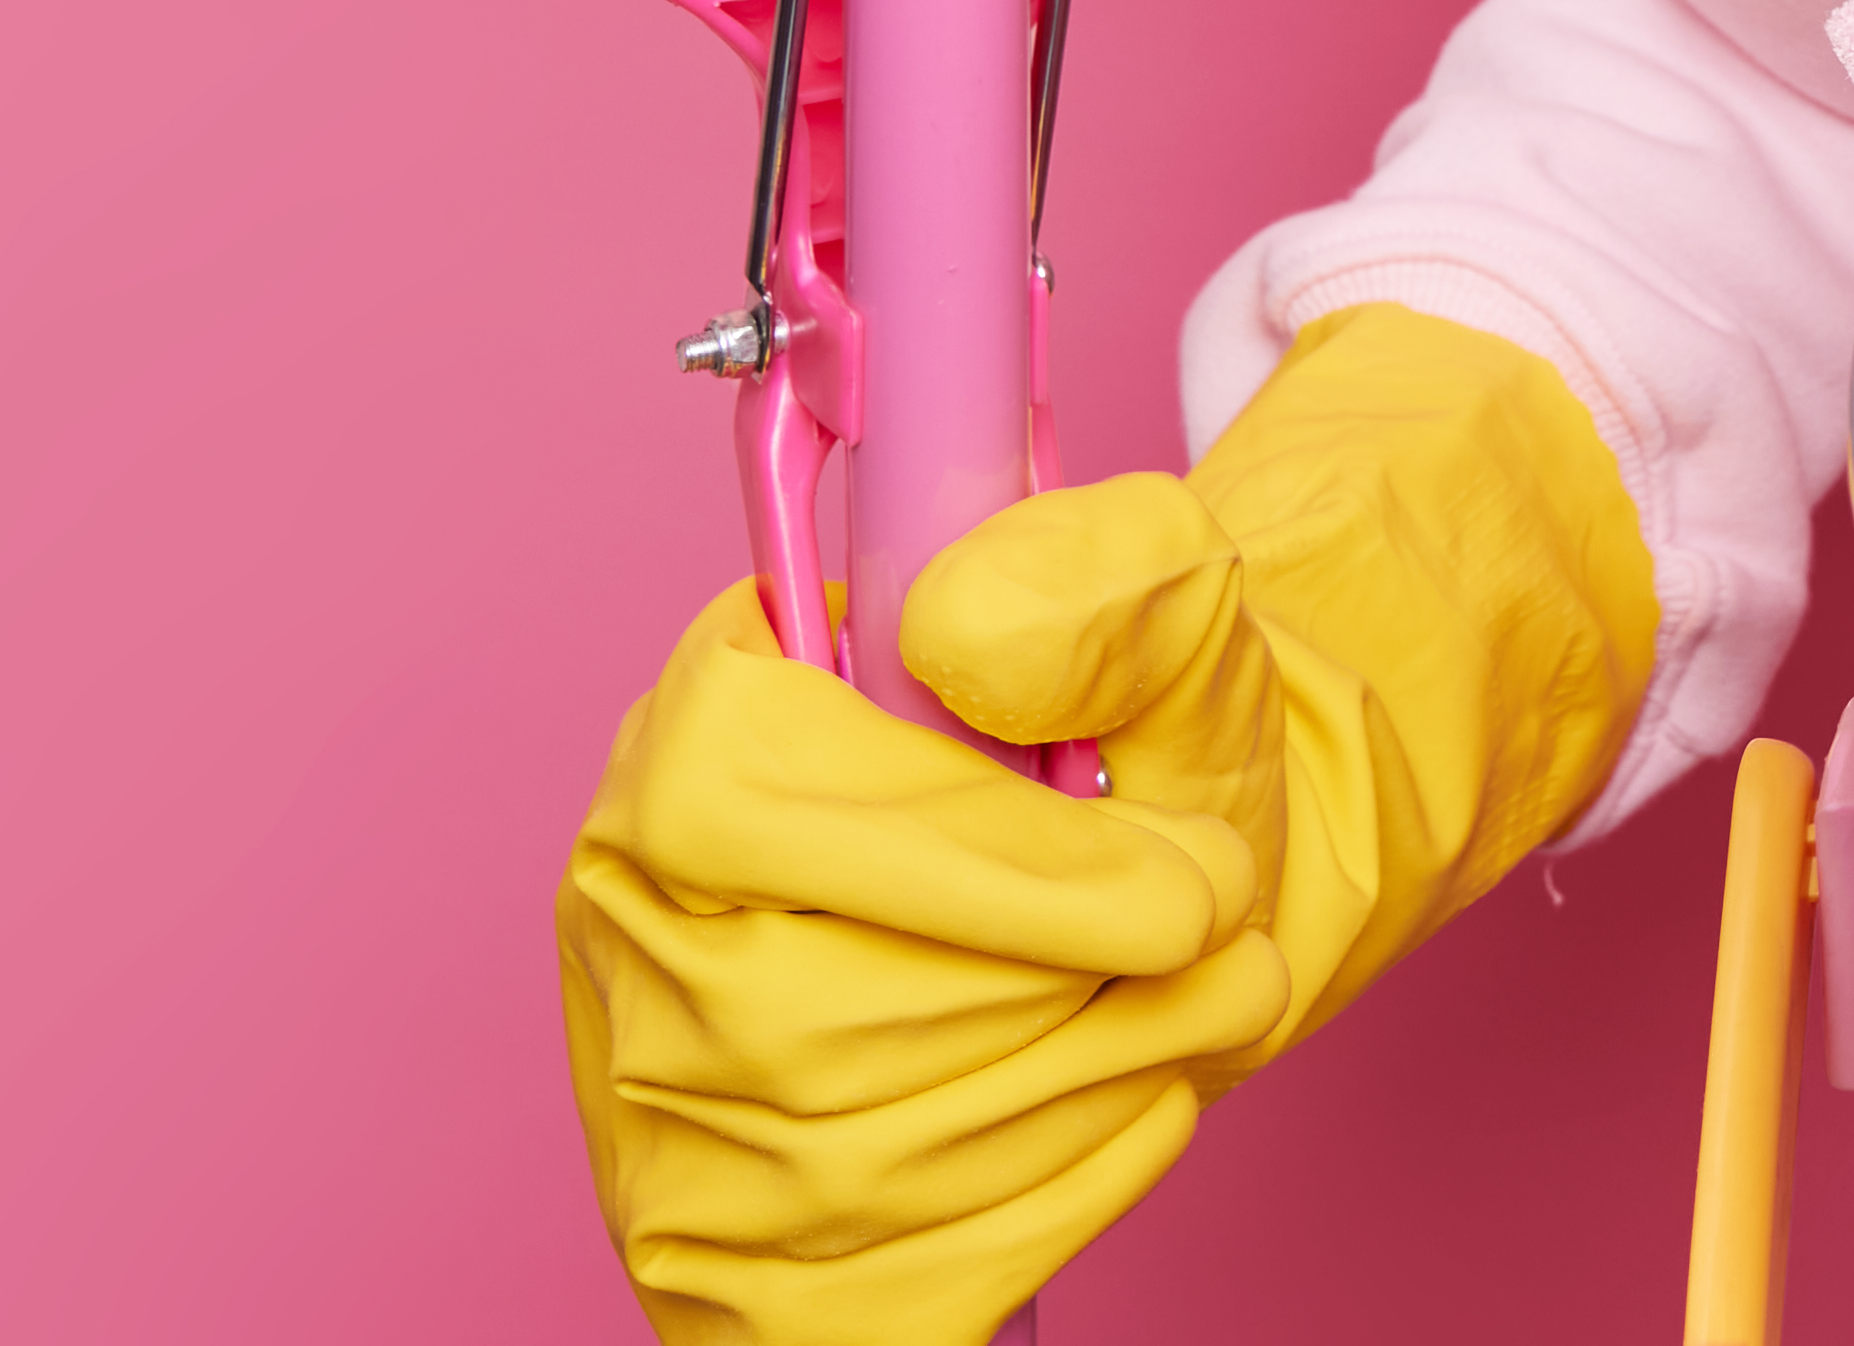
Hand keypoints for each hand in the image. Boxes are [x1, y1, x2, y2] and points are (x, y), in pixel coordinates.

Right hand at [558, 306, 1653, 1344]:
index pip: (754, 816)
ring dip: (1092, 1084)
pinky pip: (881, 1284)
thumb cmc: (1142, 747)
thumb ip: (1099, 578)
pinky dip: (1050, 1199)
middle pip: (816, 1016)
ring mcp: (656, 1112)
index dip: (994, 874)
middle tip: (1224, 939)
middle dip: (1071, 988)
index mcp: (688, 736)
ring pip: (859, 1160)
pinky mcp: (724, 1264)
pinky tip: (1131, 1097)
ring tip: (1213, 997)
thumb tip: (962, 638)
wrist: (1171, 894)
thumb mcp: (1169, 617)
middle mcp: (630, 927)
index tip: (1183, 884)